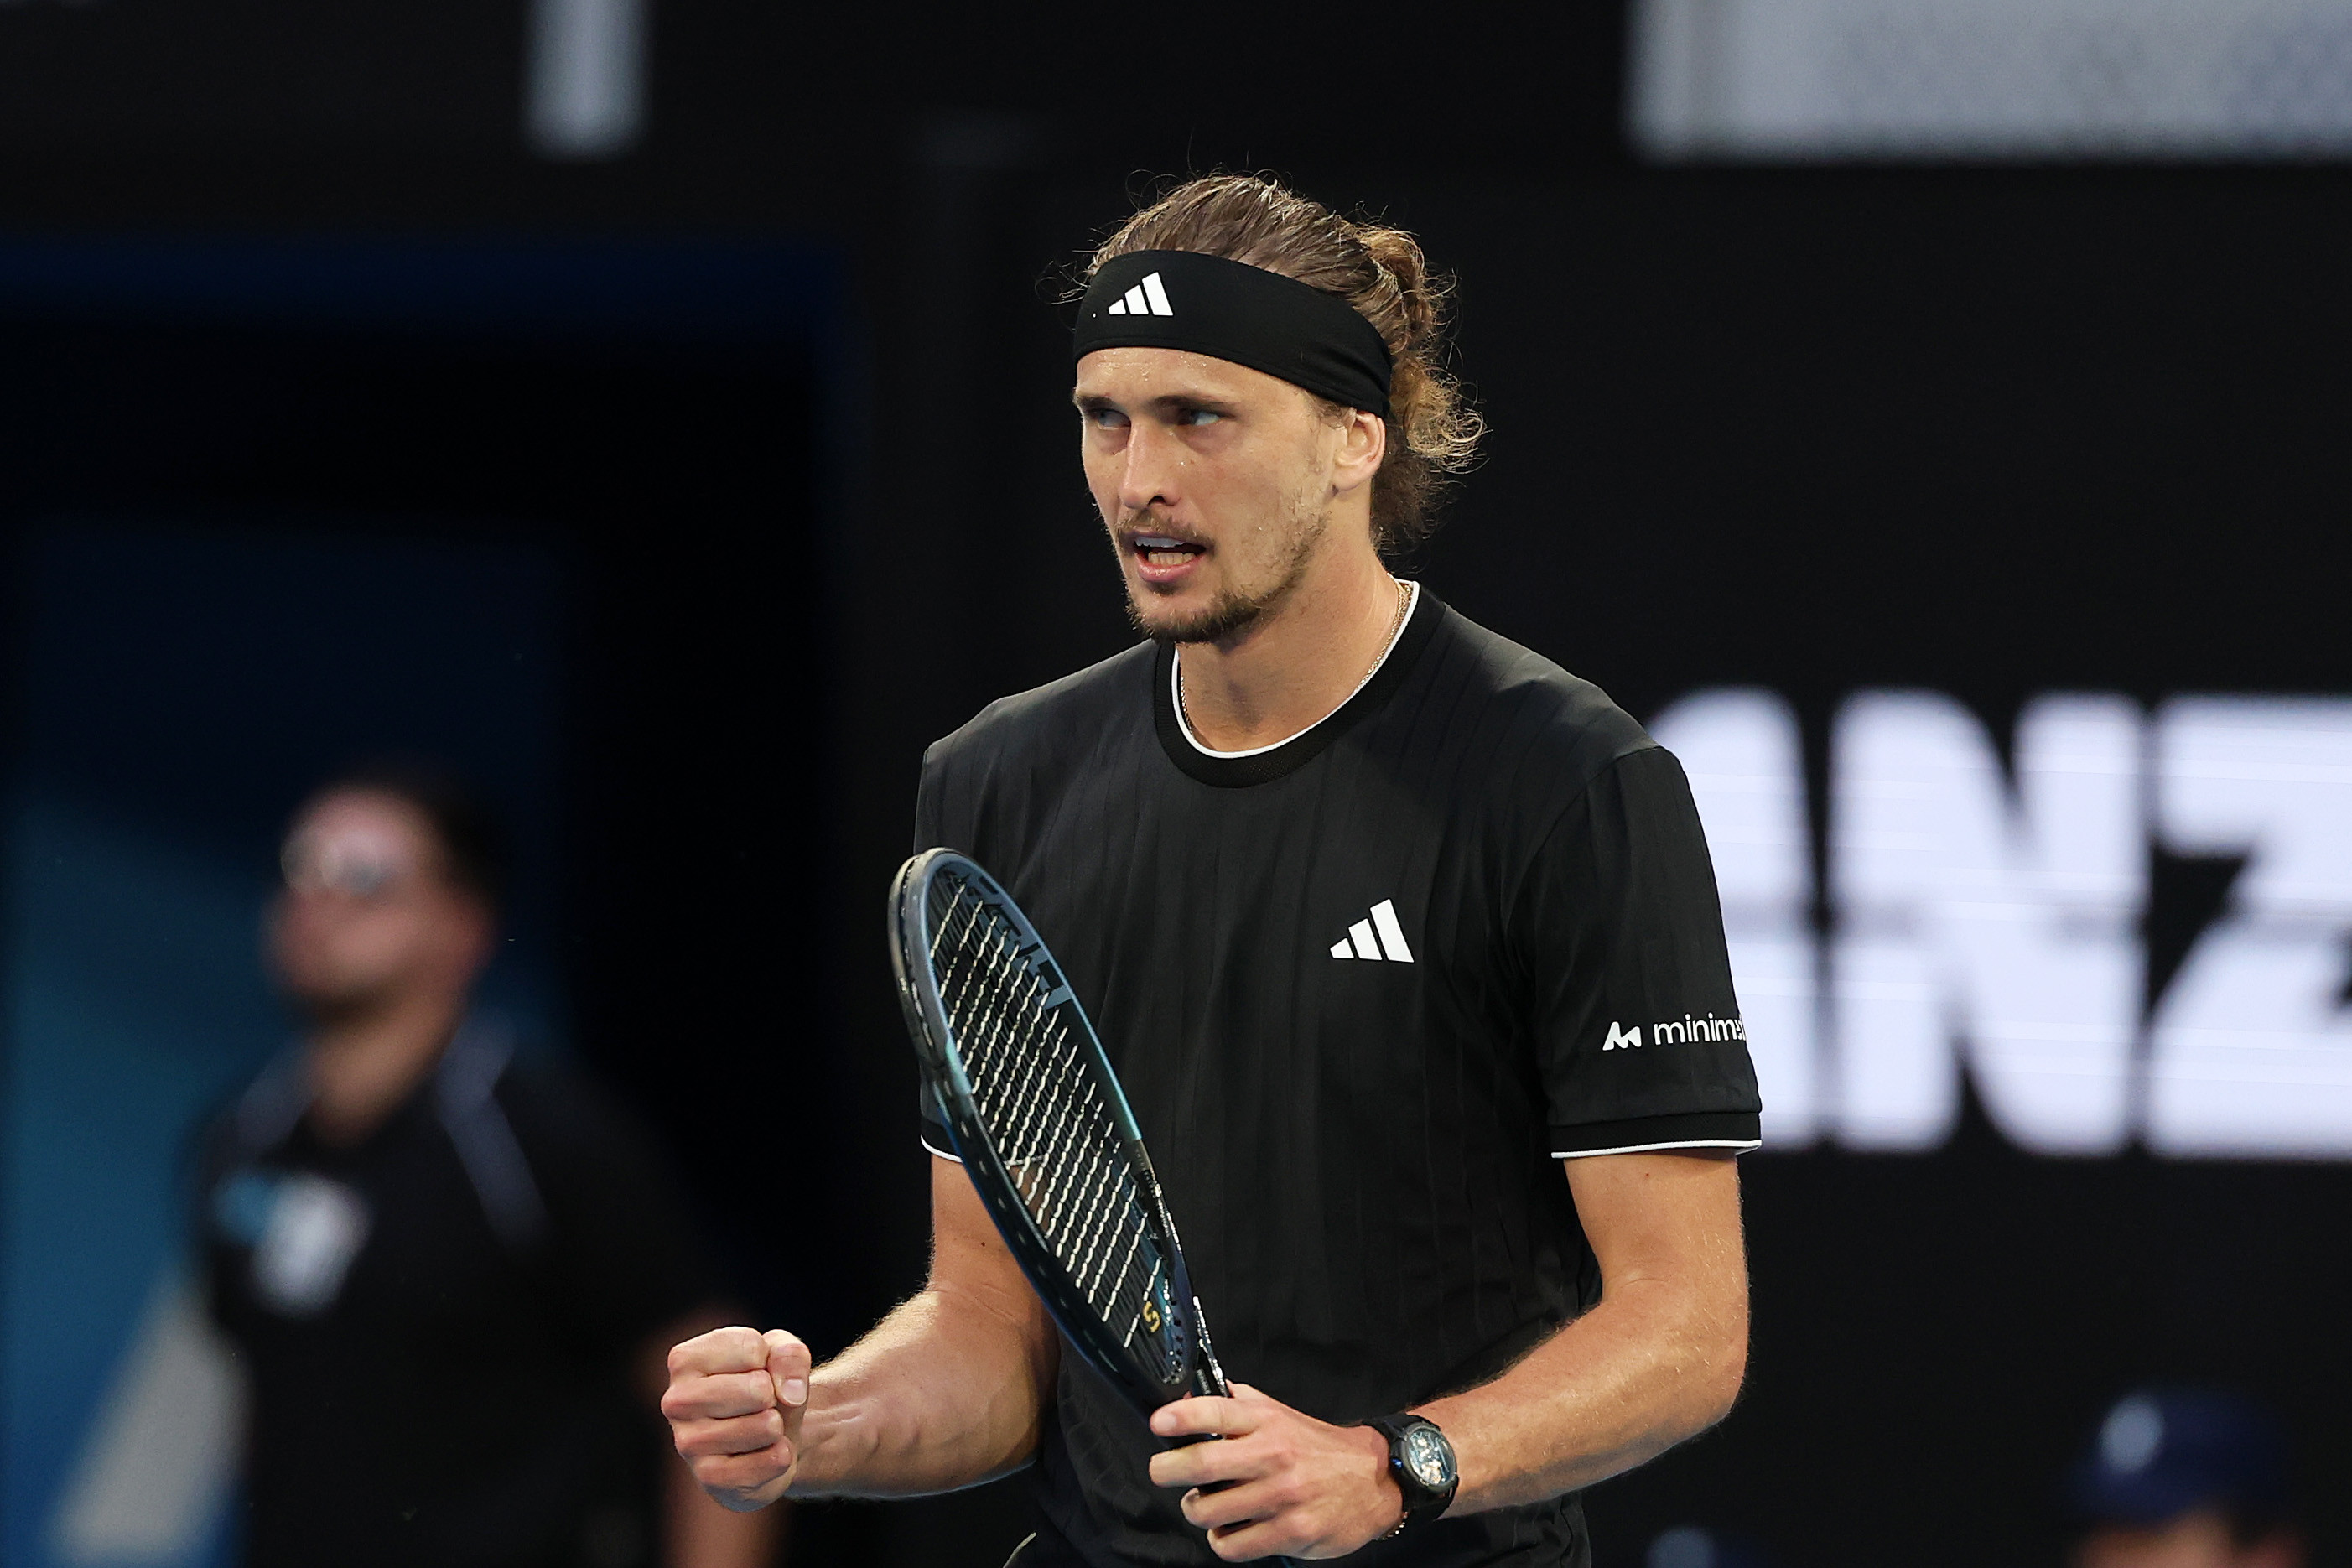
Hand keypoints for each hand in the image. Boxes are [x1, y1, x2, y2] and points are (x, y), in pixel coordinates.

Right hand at [661, 1326, 811, 1510]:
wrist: (766, 1438)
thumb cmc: (765, 1385)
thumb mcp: (781, 1354)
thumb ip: (790, 1354)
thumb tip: (790, 1394)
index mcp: (685, 1361)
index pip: (751, 1349)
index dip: (769, 1360)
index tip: (755, 1371)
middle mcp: (677, 1401)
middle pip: (758, 1388)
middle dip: (774, 1396)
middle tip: (759, 1405)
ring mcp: (688, 1444)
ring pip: (767, 1426)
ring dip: (776, 1427)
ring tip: (758, 1429)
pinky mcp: (710, 1479)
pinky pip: (773, 1461)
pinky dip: (780, 1456)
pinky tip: (759, 1454)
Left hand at [1147, 1383, 1402, 1560]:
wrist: (1373, 1479)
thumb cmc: (1317, 1447)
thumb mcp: (1278, 1414)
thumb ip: (1236, 1406)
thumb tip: (1188, 1401)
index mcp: (1267, 1422)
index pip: (1215, 1411)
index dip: (1180, 1417)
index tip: (1159, 1423)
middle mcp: (1273, 1455)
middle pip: (1202, 1463)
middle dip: (1168, 1469)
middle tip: (1163, 1471)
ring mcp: (1282, 1496)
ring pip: (1209, 1511)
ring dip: (1196, 1510)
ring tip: (1203, 1506)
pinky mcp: (1291, 1532)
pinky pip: (1234, 1545)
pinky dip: (1221, 1541)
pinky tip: (1229, 1531)